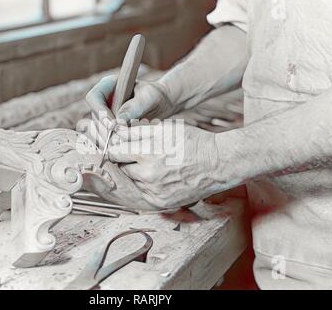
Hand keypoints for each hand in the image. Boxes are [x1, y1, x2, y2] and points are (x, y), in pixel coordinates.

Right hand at [85, 76, 174, 142]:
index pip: (94, 98)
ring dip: (108, 138)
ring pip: (98, 128)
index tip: (113, 125)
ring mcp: (104, 113)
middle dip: (105, 130)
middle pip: (94, 116)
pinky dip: (112, 143)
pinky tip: (123, 146)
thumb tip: (118, 123)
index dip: (100, 113)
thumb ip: (134, 108)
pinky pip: (104, 136)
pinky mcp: (108, 126)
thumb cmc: (155, 95)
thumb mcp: (148, 97)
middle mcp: (102, 99)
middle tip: (118, 140)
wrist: (161, 104)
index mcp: (108, 85)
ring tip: (124, 143)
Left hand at [107, 122, 226, 208]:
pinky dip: (148, 185)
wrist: (217, 163)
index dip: (116, 147)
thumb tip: (116, 133)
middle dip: (128, 160)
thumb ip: (136, 131)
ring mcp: (154, 191)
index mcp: (146, 153)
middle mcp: (148, 175)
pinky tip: (162, 176)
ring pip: (133, 180)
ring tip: (157, 164)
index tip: (119, 145)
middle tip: (143, 153)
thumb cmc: (192, 142)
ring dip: (138, 173)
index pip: (114, 152)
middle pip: (122, 168)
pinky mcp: (161, 202)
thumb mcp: (164, 128)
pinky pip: (144, 193)